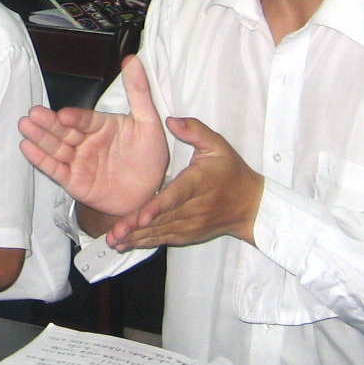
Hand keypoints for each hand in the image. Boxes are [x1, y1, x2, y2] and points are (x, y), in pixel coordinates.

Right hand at [18, 56, 171, 218]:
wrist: (150, 196)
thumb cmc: (149, 157)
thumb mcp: (149, 122)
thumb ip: (139, 91)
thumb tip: (133, 59)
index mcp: (101, 126)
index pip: (84, 119)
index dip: (74, 117)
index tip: (63, 114)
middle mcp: (86, 141)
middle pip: (64, 130)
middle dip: (48, 123)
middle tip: (33, 113)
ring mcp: (78, 161)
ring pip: (55, 147)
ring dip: (39, 137)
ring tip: (25, 125)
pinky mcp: (73, 181)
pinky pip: (55, 169)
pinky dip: (41, 160)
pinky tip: (28, 147)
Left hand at [106, 116, 262, 248]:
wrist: (250, 206)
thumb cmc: (232, 172)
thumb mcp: (218, 145)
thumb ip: (195, 130)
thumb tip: (171, 120)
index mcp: (198, 183)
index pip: (176, 197)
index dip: (157, 208)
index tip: (141, 217)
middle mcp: (193, 208)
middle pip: (162, 219)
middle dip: (137, 227)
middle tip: (113, 233)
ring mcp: (191, 225)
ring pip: (161, 232)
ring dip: (137, 238)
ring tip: (114, 241)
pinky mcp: (188, 235)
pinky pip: (165, 239)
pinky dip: (146, 242)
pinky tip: (126, 244)